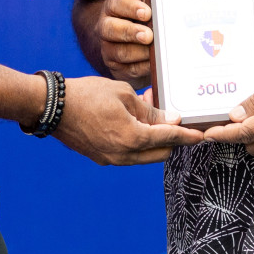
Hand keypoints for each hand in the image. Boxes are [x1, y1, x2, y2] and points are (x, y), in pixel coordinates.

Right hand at [54, 76, 202, 164]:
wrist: (52, 106)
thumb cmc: (87, 95)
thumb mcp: (123, 94)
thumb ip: (149, 110)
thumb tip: (169, 120)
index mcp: (132, 138)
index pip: (168, 138)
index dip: (187, 136)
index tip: (201, 135)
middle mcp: (123, 155)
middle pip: (160, 153)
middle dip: (172, 139)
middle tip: (175, 121)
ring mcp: (111, 159)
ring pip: (145, 156)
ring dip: (154, 141)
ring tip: (151, 117)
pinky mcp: (102, 157)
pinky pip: (129, 155)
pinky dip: (138, 143)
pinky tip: (135, 123)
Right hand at [76, 0, 154, 87]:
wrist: (132, 42)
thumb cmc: (143, 15)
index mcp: (113, 6)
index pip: (117, 4)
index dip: (131, 8)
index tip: (147, 12)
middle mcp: (107, 27)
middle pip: (112, 29)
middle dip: (130, 32)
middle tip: (148, 35)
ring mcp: (109, 48)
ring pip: (120, 52)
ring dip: (139, 53)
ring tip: (153, 51)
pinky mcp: (116, 68)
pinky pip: (128, 70)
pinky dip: (142, 68)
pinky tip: (153, 64)